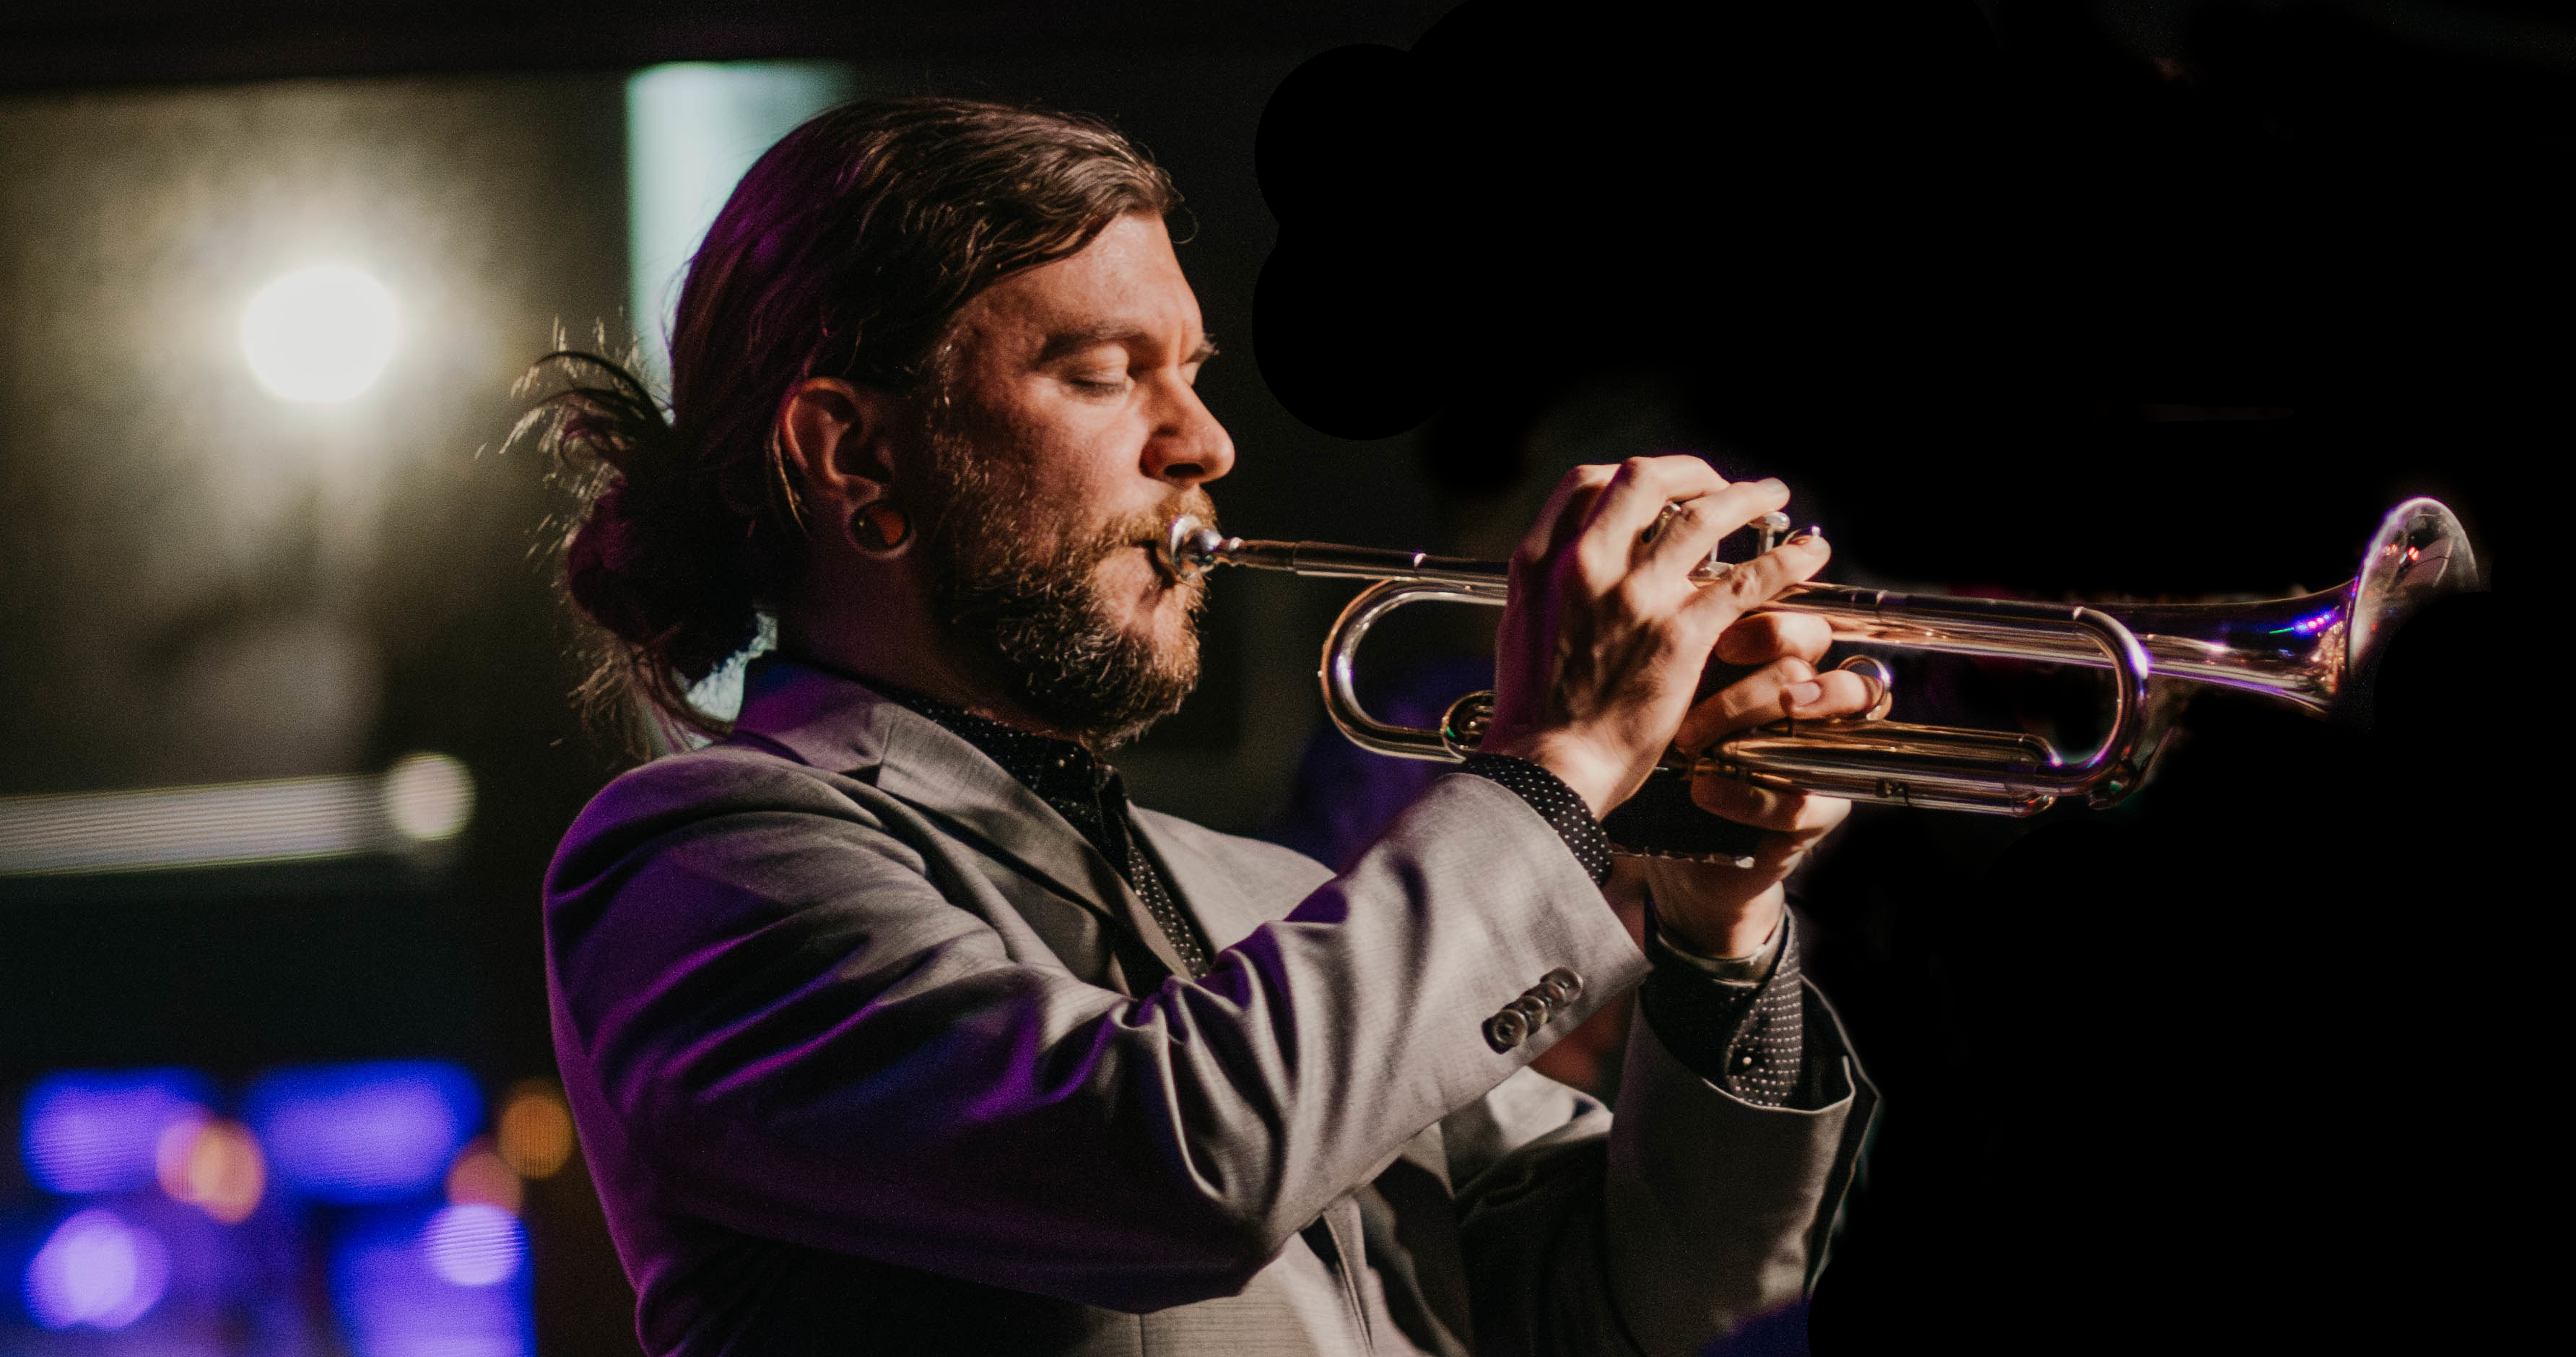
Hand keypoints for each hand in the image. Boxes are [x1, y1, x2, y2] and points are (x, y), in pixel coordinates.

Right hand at [1477, 456, 1829, 817]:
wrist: (1546, 767)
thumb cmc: (1532, 712)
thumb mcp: (1518, 627)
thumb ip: (1547, 586)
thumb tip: (1569, 565)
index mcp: (1542, 562)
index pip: (1587, 482)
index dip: (1631, 477)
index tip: (1660, 490)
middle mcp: (1586, 565)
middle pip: (1644, 478)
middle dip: (1690, 471)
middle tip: (1717, 486)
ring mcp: (1635, 596)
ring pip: (1702, 515)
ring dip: (1745, 498)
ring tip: (1771, 498)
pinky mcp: (1681, 634)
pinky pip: (1747, 579)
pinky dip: (1784, 560)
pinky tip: (1806, 555)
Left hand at [1644, 608, 1876, 957]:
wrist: (1666, 833)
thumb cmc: (1669, 748)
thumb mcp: (1674, 693)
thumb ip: (1688, 651)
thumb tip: (1673, 607)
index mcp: (1786, 667)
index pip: (1807, 631)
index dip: (1775, 629)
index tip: (1722, 641)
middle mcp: (1816, 709)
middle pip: (1824, 674)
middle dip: (1768, 681)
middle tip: (1705, 705)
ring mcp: (1824, 763)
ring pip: (1824, 736)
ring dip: (1754, 735)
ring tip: (1692, 742)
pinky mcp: (1818, 815)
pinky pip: (1802, 802)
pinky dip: (1749, 797)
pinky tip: (1704, 789)